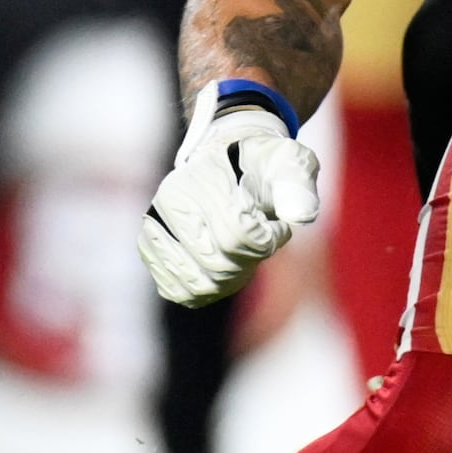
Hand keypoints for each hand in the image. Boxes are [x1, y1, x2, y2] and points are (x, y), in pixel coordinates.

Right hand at [139, 86, 323, 306]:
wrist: (227, 164)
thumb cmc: (262, 166)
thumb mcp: (290, 162)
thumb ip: (298, 184)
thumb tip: (301, 215)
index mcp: (202, 177)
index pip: (239, 236)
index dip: (269, 240)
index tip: (280, 227)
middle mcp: (170, 200)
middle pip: (217, 263)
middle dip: (249, 261)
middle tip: (262, 243)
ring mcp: (154, 226)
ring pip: (197, 283)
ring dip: (230, 279)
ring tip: (242, 255)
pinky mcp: (150, 250)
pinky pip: (178, 290)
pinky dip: (207, 290)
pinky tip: (223, 268)